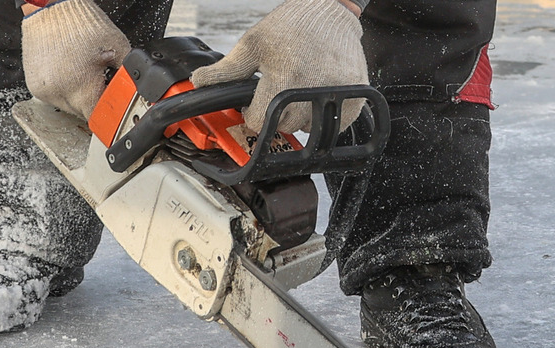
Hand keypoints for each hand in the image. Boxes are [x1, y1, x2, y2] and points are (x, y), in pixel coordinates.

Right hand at [21, 0, 130, 120]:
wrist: (52, 7)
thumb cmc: (82, 24)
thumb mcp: (118, 48)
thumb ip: (129, 73)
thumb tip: (137, 88)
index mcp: (81, 90)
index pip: (99, 117)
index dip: (109, 112)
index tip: (112, 105)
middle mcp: (59, 94)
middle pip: (83, 113)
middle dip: (93, 101)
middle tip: (98, 82)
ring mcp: (44, 90)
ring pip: (68, 107)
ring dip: (78, 97)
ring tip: (82, 73)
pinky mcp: (35, 85)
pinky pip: (54, 97)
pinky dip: (64, 89)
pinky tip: (69, 73)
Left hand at [191, 0, 368, 133]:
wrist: (330, 9)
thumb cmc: (292, 25)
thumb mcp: (253, 43)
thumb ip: (226, 70)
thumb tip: (199, 82)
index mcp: (284, 79)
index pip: (259, 123)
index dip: (252, 115)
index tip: (255, 105)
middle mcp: (311, 89)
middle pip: (284, 128)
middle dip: (276, 116)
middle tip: (278, 94)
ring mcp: (337, 93)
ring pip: (309, 129)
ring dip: (300, 117)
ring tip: (298, 92)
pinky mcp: (355, 95)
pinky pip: (337, 125)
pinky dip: (325, 117)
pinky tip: (317, 96)